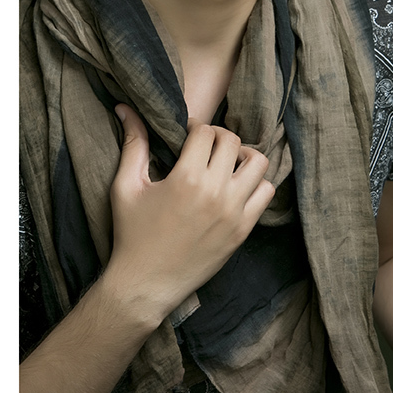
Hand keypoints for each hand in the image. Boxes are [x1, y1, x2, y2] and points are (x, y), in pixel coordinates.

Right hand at [104, 104, 274, 323]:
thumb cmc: (131, 234)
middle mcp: (215, 192)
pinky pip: (266, 193)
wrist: (146, 285)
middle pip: (233, 141)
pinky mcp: (243, 230)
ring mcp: (234, 212)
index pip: (207, 131)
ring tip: (225, 164)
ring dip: (242, 157)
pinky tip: (235, 187)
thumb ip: (132, 144)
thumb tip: (126, 108)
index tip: (187, 136)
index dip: (195, 127)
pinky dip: (255, 184)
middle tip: (205, 147)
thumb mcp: (126, 186)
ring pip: (258, 163)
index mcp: (186, 178)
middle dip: (218, 137)